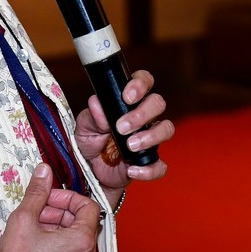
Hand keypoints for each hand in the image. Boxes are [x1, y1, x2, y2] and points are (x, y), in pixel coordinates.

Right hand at [0, 163, 99, 251]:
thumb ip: (38, 191)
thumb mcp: (25, 217)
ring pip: (76, 237)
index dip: (68, 197)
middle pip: (82, 222)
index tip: (49, 197)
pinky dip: (58, 242)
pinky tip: (36, 240)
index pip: (89, 207)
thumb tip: (44, 171)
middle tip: (38, 209)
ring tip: (34, 225)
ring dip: (57, 225)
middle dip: (60, 211)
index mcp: (82, 241)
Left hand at [75, 69, 172, 189]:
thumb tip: (97, 103)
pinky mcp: (149, 161)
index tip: (127, 97)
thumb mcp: (84, 127)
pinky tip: (131, 169)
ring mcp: (149, 138)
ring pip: (166, 128)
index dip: (140, 84)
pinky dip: (148, 168)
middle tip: (122, 127)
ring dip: (151, 136)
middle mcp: (143, 117)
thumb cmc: (90, 142)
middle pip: (158, 103)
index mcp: (128, 102)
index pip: (144, 81)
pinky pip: (160, 165)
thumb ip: (91, 115)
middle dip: (142, 114)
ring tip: (130, 145)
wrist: (90, 170)